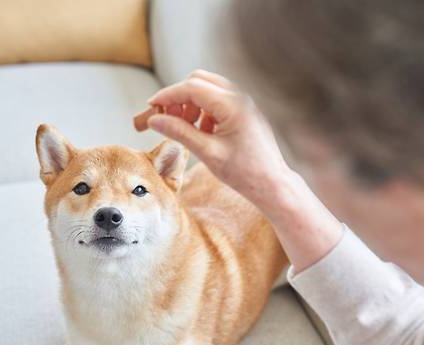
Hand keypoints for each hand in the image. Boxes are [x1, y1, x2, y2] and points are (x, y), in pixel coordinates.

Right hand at [144, 70, 291, 214]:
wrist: (272, 184)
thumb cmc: (246, 172)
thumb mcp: (207, 153)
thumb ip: (179, 133)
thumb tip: (154, 120)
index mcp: (232, 104)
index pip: (192, 87)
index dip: (168, 95)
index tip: (151, 107)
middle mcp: (240, 97)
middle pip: (199, 81)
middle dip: (179, 97)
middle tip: (166, 118)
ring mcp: (243, 103)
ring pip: (208, 89)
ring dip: (191, 104)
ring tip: (184, 128)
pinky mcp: (244, 111)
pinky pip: (217, 101)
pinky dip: (203, 111)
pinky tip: (201, 132)